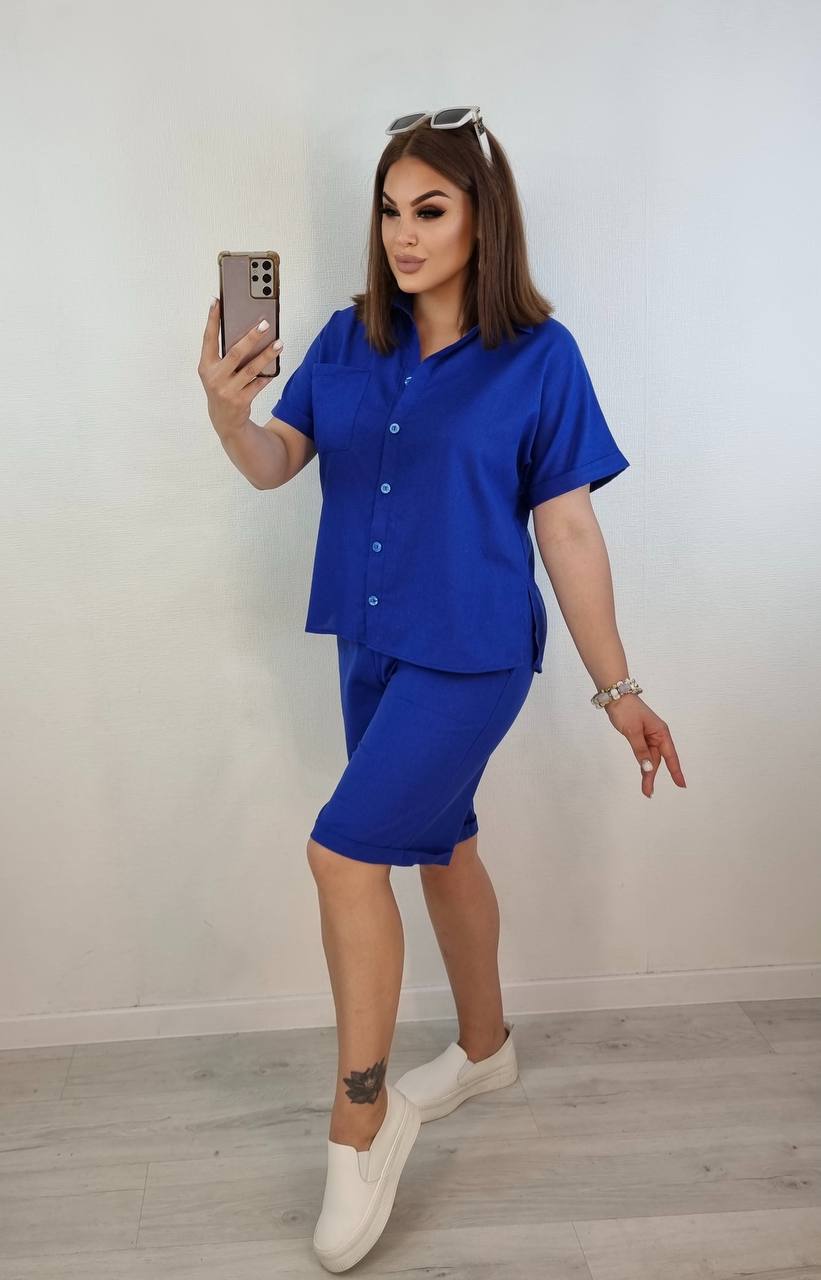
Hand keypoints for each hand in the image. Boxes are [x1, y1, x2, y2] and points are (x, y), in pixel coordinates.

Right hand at [197, 298, 282, 438]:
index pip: (208, 339)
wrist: (224, 420)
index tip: (217, 301)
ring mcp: (227, 390)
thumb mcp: (216, 371)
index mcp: (205, 366)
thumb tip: (246, 330)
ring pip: (251, 369)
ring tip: (279, 343)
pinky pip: (258, 383)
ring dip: (267, 355)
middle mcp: (214, 377)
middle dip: (251, 337)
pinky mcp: (241, 401)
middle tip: (264, 324)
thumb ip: (225, 354)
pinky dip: (268, 374)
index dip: (212, 320)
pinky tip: (276, 364)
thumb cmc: (222, 387)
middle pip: (235, 353)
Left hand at [604, 695, 686, 798]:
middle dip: (652, 776)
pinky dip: (643, 763)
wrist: (615, 696)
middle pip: (658, 760)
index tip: (681, 785)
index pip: (671, 756)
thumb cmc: (626, 710)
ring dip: (647, 772)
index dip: (676, 771)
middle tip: (648, 793)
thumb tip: (648, 768)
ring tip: (645, 789)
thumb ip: (641, 750)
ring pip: (650, 758)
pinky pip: (644, 753)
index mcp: (661, 732)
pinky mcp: (640, 736)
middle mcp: (657, 735)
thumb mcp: (633, 731)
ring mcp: (649, 736)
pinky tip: (643, 773)